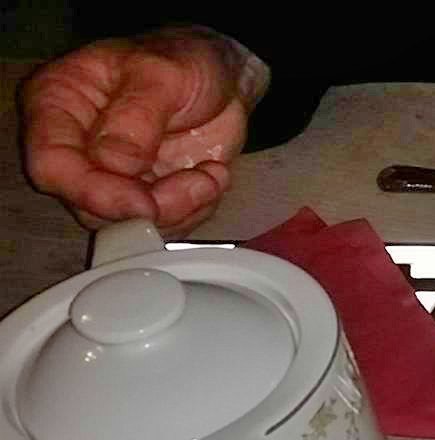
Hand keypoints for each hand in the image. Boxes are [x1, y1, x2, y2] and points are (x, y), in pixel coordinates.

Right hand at [23, 27, 265, 234]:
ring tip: (210, 175)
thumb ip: (137, 118)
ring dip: (178, 210)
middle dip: (148, 207)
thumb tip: (115, 164)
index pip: (52, 164)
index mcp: (57, 103)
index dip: (92, 193)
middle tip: (197, 185)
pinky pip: (162, 223)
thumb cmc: (184, 60)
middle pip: (87, 205)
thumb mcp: (163, 74)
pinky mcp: (143, 193)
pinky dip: (193, 211)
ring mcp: (108, 174)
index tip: (144, 204)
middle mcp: (75, 145)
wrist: (222, 76)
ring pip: (125, 222)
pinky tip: (212, 177)